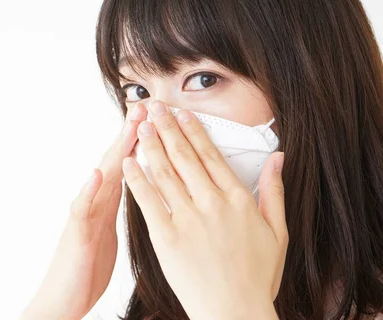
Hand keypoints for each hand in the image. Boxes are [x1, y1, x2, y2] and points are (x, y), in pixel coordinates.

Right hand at [20, 103, 146, 319]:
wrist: (63, 297)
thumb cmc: (88, 265)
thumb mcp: (111, 231)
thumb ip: (123, 208)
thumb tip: (146, 191)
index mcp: (109, 203)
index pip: (131, 165)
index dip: (146, 141)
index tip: (162, 118)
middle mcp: (96, 202)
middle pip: (117, 162)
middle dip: (132, 133)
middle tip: (147, 106)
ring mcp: (85, 215)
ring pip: (102, 178)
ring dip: (115, 151)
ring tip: (129, 127)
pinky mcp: (76, 234)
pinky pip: (82, 210)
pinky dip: (89, 190)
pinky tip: (98, 173)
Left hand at [122, 100, 286, 319]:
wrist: (235, 312)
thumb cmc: (257, 276)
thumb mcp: (278, 232)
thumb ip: (274, 191)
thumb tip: (279, 158)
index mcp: (237, 199)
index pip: (210, 155)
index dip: (193, 131)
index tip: (182, 114)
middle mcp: (212, 203)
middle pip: (184, 156)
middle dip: (168, 128)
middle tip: (155, 107)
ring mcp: (188, 219)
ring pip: (165, 172)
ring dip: (151, 145)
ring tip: (140, 126)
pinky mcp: (166, 237)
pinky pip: (148, 201)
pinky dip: (137, 179)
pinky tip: (128, 162)